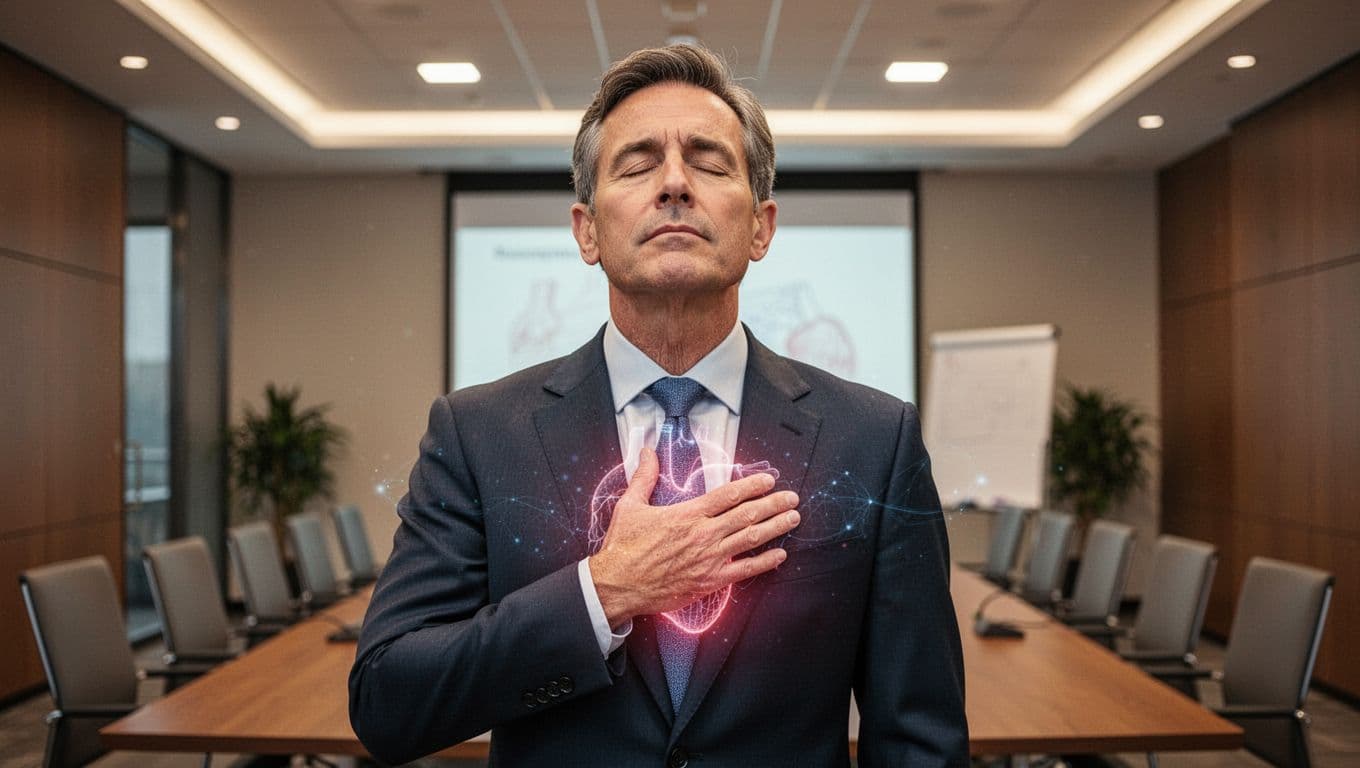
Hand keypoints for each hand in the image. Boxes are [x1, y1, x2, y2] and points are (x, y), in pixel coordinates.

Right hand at [588, 447, 799, 626]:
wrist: (618, 584)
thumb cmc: (623, 547)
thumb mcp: (629, 505)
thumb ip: (644, 477)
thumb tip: (647, 451)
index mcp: (688, 514)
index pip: (728, 494)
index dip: (752, 485)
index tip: (769, 480)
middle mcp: (704, 534)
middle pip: (747, 514)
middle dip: (773, 504)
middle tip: (792, 498)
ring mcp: (710, 558)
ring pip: (751, 539)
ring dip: (775, 527)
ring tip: (793, 518)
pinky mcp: (710, 581)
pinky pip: (745, 570)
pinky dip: (765, 562)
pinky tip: (780, 555)